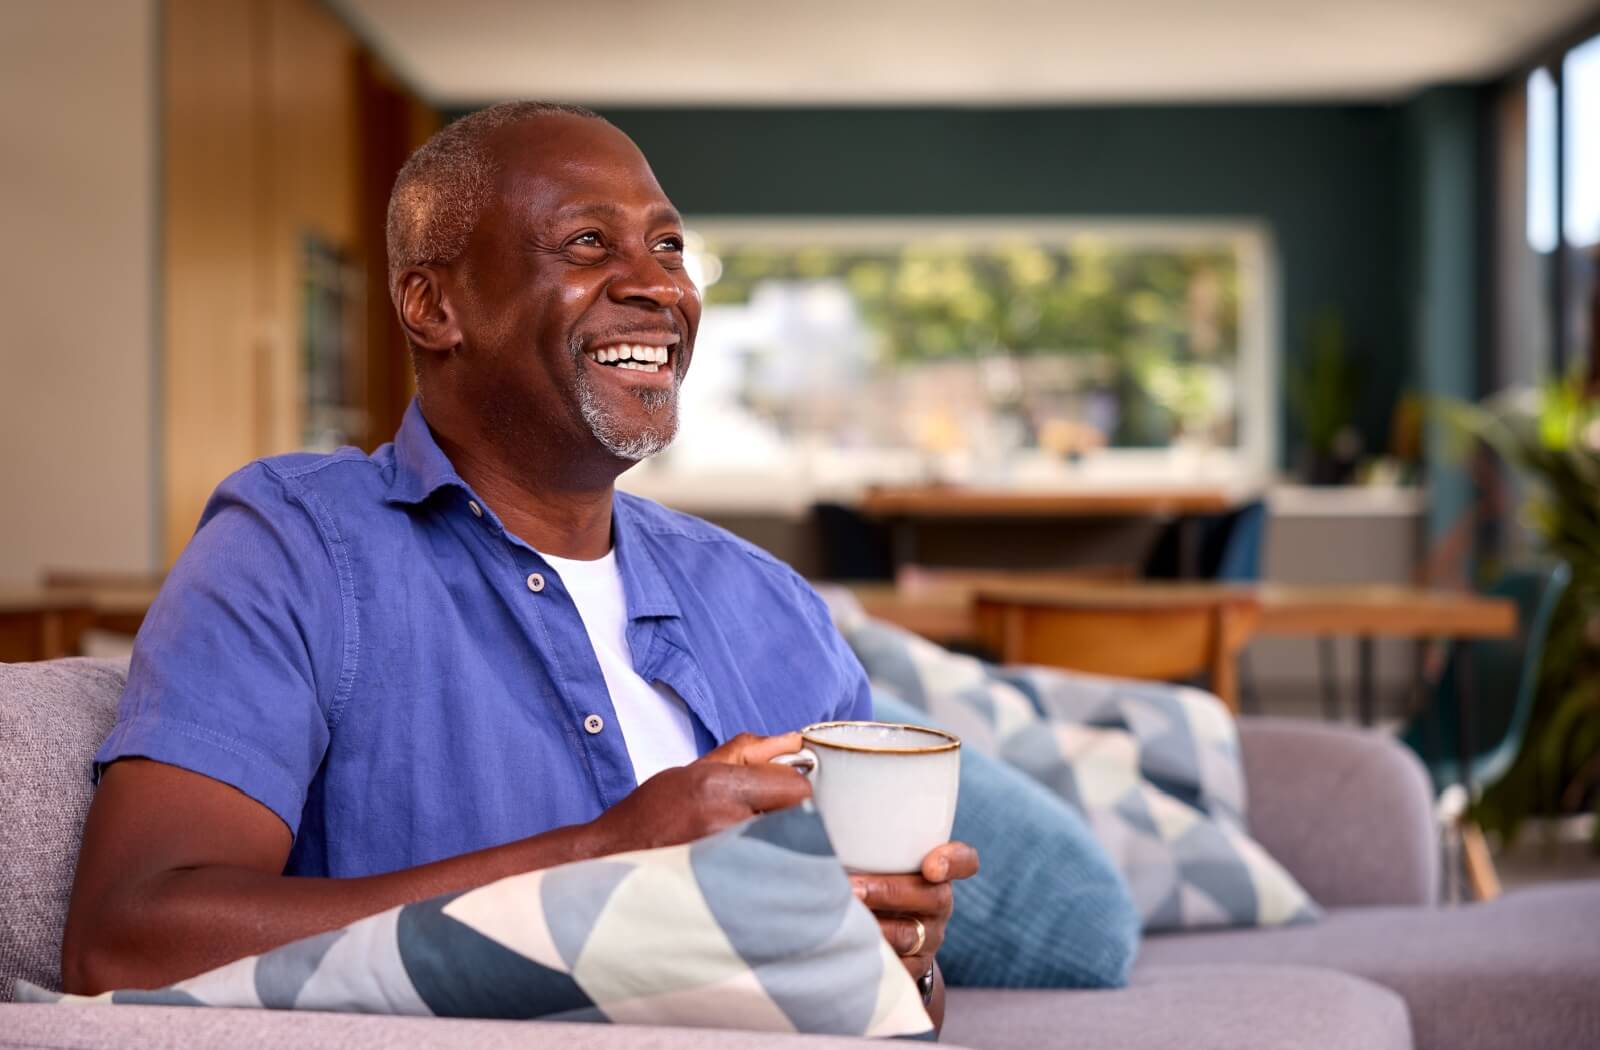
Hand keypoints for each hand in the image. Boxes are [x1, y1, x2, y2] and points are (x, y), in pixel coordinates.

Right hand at [590, 733, 810, 853]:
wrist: (611, 860)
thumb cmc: (651, 814)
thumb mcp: (695, 769)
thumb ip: (749, 751)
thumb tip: (792, 741)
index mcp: (720, 789)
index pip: (797, 790)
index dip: (791, 787)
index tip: (776, 792)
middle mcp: (728, 826)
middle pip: (800, 820)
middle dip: (788, 816)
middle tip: (762, 819)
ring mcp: (731, 863)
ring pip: (789, 848)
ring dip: (779, 843)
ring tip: (747, 843)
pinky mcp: (732, 891)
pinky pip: (774, 874)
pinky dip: (768, 867)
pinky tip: (743, 865)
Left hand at [850, 842, 978, 981]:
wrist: (879, 930)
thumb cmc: (872, 879)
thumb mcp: (878, 858)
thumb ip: (867, 841)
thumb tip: (822, 809)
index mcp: (936, 870)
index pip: (964, 861)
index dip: (954, 862)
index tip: (931, 867)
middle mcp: (938, 902)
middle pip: (933, 896)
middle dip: (889, 892)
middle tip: (853, 888)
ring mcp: (928, 936)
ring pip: (910, 934)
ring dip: (876, 926)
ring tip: (843, 917)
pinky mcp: (911, 965)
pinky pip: (896, 964)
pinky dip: (871, 954)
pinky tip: (847, 946)